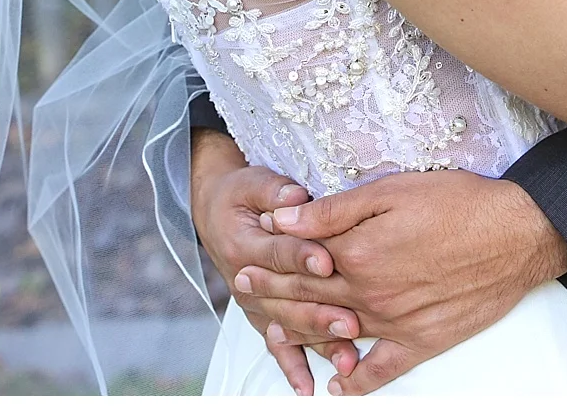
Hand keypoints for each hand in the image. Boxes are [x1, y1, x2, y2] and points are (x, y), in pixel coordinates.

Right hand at [189, 130, 361, 394]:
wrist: (216, 214)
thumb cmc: (241, 194)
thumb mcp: (253, 182)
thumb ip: (274, 190)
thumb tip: (295, 198)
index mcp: (246, 244)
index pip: (278, 252)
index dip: (303, 257)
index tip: (327, 263)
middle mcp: (247, 280)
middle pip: (287, 298)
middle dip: (320, 311)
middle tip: (350, 320)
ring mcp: (254, 303)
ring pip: (288, 326)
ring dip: (317, 341)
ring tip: (346, 354)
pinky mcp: (261, 316)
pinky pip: (276, 345)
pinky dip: (292, 366)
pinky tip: (308, 387)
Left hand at [237, 169, 566, 395]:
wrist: (516, 233)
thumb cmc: (457, 201)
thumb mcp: (391, 190)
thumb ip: (334, 210)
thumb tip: (283, 217)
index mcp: (357, 254)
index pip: (300, 260)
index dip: (272, 257)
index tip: (246, 257)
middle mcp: (369, 297)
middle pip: (310, 299)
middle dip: (274, 293)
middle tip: (246, 290)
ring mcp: (395, 324)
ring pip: (335, 335)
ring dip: (301, 334)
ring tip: (274, 332)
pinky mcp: (423, 342)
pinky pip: (382, 370)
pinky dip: (357, 381)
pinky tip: (338, 385)